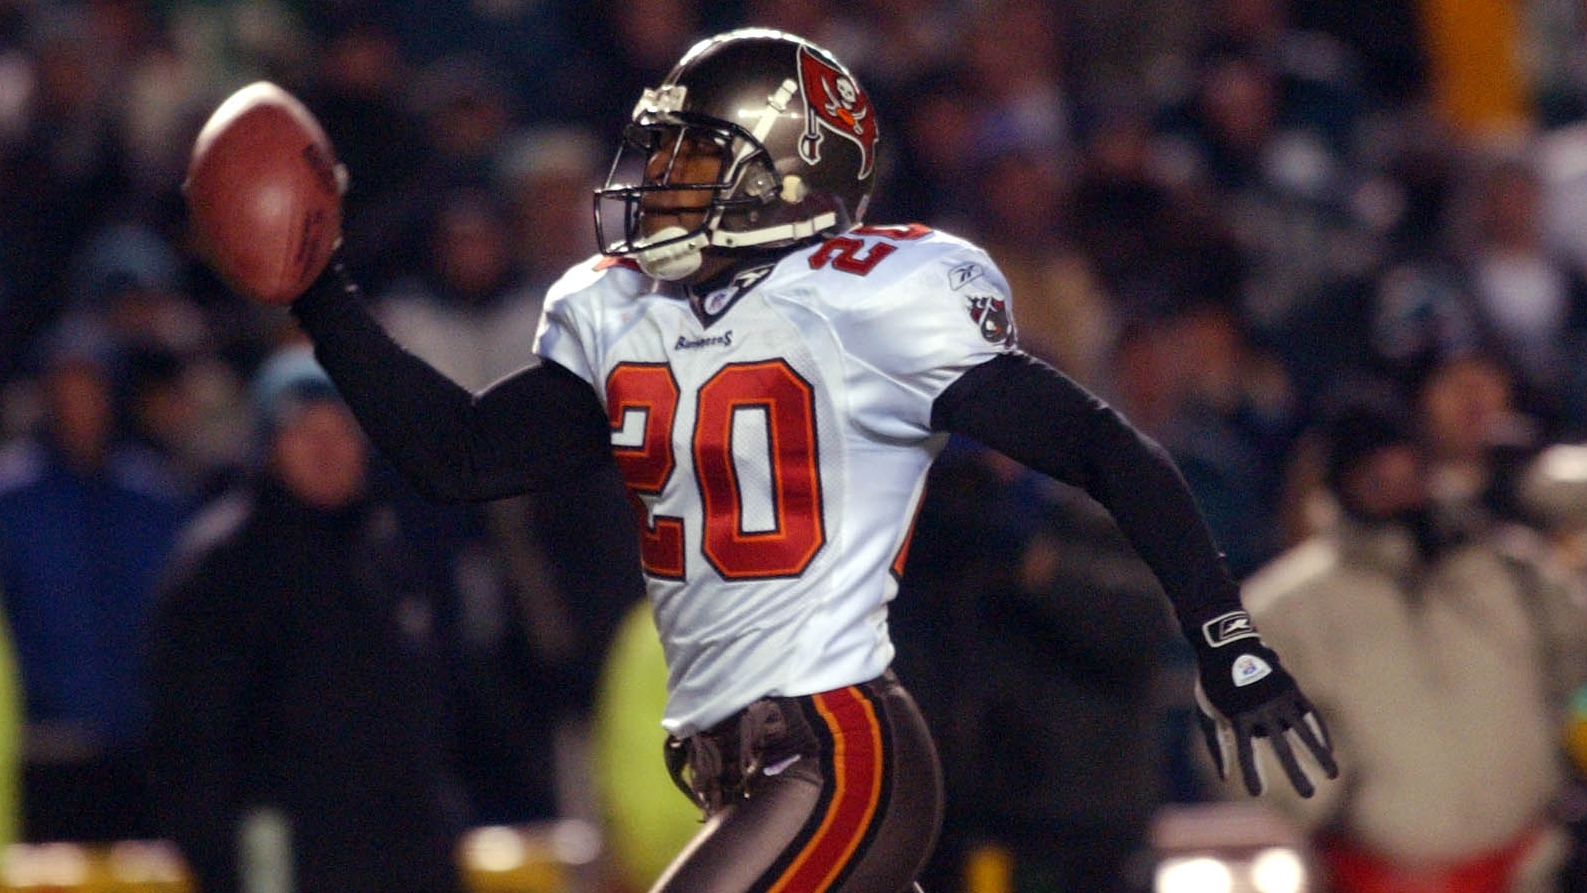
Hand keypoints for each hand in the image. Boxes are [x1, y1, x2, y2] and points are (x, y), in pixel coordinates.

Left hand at [1192, 611, 1336, 796]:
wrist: (1226, 645)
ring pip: (1304, 731)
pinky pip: (1310, 715)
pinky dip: (1320, 733)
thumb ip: (1217, 745)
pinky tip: (1329, 750)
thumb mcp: (1207, 712)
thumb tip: (1225, 777)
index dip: (1252, 772)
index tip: (1256, 793)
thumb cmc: (1214, 684)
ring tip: (1332, 775)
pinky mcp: (1292, 689)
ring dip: (1319, 754)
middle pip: (1282, 746)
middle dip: (1295, 772)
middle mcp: (1262, 709)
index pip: (1246, 751)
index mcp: (1238, 716)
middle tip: (1308, 795)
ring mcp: (1280, 698)